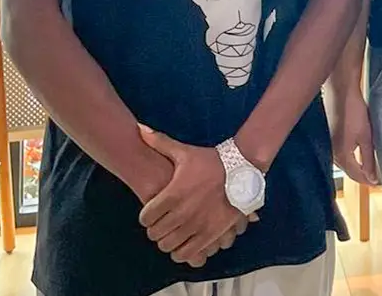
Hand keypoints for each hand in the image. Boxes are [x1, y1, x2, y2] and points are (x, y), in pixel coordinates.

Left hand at [137, 125, 256, 266]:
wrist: (243, 169)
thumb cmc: (210, 161)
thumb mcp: (184, 152)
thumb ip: (159, 143)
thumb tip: (138, 128)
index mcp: (173, 194)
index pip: (146, 218)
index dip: (146, 217)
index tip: (153, 213)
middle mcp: (182, 213)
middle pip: (155, 234)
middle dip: (156, 230)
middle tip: (162, 224)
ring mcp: (197, 225)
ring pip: (169, 246)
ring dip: (168, 242)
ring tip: (173, 233)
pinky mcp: (211, 234)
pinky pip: (188, 253)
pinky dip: (182, 252)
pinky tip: (184, 243)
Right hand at [328, 85, 378, 184]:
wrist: (341, 92)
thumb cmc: (354, 112)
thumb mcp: (366, 137)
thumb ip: (368, 159)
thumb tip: (372, 178)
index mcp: (342, 155)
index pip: (356, 176)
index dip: (368, 180)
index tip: (379, 183)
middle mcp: (333, 154)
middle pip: (349, 171)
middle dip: (362, 176)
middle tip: (376, 178)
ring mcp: (330, 146)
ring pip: (344, 163)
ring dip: (356, 168)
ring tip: (369, 168)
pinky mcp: (330, 138)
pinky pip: (341, 154)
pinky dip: (350, 159)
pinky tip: (357, 156)